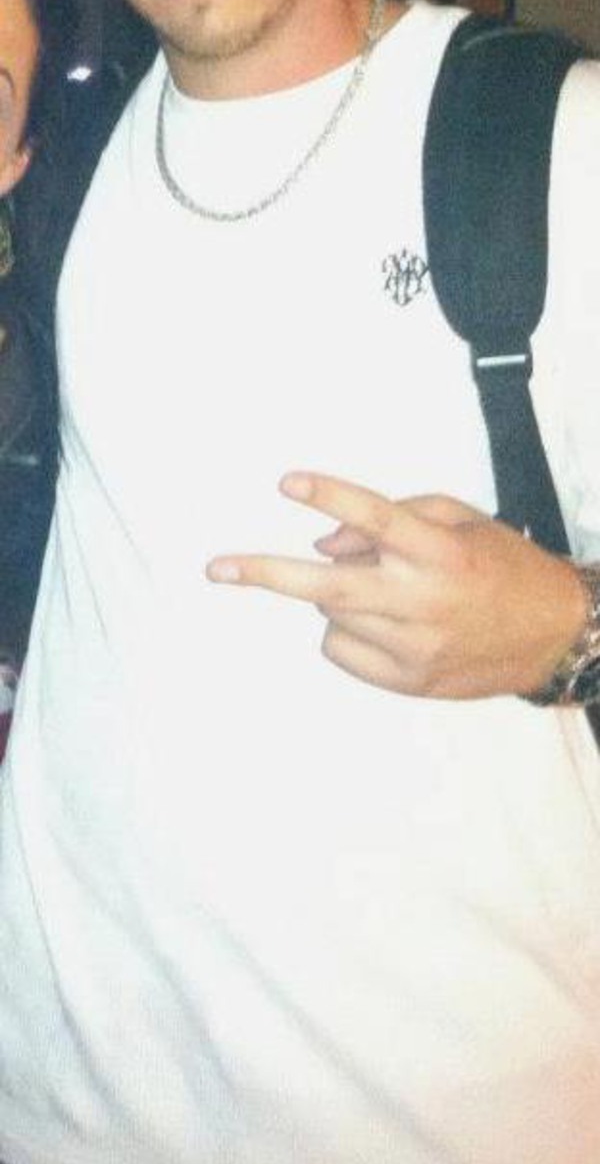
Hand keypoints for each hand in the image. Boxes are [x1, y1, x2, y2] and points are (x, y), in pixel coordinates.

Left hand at [206, 472, 587, 699]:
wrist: (551, 634)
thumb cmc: (499, 565)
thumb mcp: (457, 520)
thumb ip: (391, 518)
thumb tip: (323, 541)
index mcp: (439, 552)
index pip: (377, 517)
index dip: (330, 497)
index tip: (287, 482)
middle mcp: (424, 600)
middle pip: (329, 586)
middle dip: (267, 573)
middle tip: (217, 568)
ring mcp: (415, 647)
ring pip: (332, 618)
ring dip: (336, 598)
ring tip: (383, 591)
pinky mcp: (409, 682)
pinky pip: (342, 652)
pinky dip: (347, 633)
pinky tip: (387, 625)